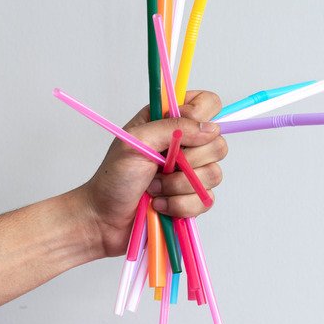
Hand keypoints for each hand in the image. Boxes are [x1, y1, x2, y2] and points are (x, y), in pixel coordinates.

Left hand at [78, 90, 227, 257]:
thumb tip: (210, 128)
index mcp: (170, 121)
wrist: (104, 219)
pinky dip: (179, 205)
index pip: (208, 104)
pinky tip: (160, 204)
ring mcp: (192, 173)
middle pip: (218, 143)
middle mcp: (185, 144)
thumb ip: (174, 128)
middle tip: (160, 166)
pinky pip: (205, 200)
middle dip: (187, 161)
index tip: (181, 136)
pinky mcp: (193, 198)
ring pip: (214, 174)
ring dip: (178, 186)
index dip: (202, 117)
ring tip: (154, 188)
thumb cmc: (113, 178)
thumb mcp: (137, 141)